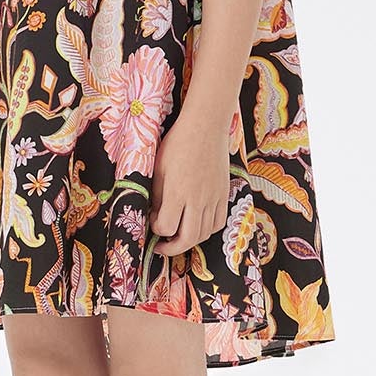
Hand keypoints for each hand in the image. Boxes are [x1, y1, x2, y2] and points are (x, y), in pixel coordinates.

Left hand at [148, 111, 231, 255]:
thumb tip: (154, 215)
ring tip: (178, 235)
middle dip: (172, 248)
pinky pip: (218, 222)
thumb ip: (156, 195)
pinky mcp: (223, 194)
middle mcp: (197, 199)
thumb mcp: (158, 168)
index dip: (156, 229)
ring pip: (205, 234)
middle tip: (161, 245)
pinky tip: (197, 225)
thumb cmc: (177, 144)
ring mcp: (213, 198)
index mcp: (177, 192)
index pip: (166, 227)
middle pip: (188, 239)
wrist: (205, 126)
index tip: (152, 220)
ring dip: (190, 240)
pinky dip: (207, 230)